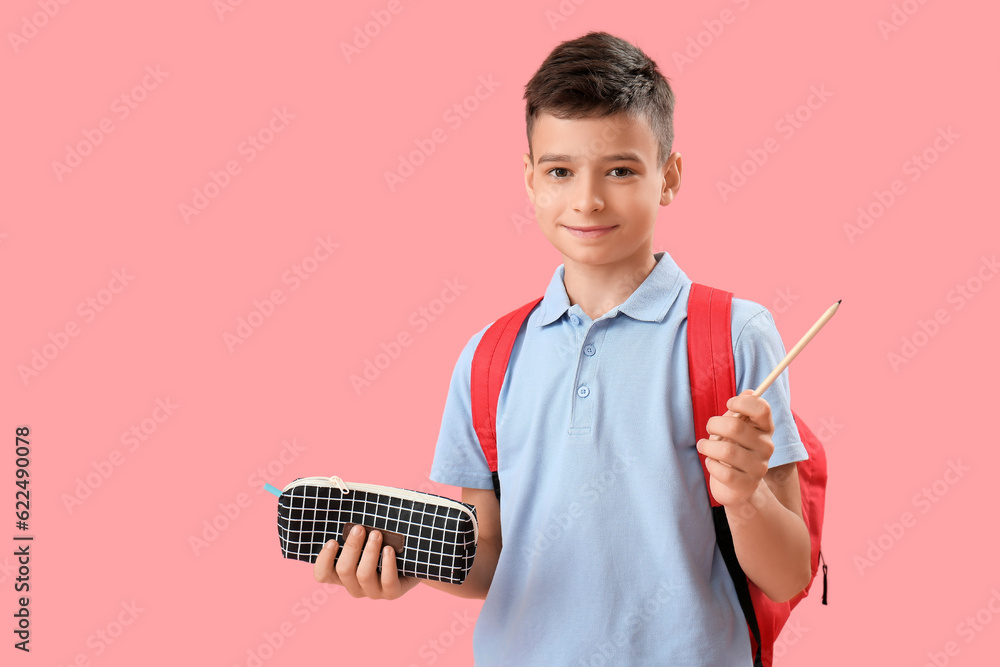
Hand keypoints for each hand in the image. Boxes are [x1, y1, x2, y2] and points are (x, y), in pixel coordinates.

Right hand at [313, 524, 420, 599]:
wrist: (413, 558)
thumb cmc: (384, 542)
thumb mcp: (367, 537)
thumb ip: (355, 531)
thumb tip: (349, 509)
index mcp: (343, 574)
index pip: (322, 574)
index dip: (324, 560)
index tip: (333, 540)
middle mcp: (355, 586)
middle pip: (344, 570)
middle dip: (351, 547)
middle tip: (359, 528)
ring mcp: (373, 592)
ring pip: (364, 575)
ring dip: (369, 552)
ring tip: (377, 534)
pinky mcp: (392, 593)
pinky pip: (387, 581)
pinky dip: (387, 564)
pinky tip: (389, 549)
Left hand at [696, 389, 774, 507]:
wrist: (736, 486)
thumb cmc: (732, 449)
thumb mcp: (735, 429)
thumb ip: (739, 412)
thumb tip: (749, 392)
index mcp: (765, 429)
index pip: (762, 409)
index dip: (742, 402)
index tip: (729, 404)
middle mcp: (767, 447)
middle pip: (736, 427)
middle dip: (714, 424)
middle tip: (709, 429)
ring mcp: (759, 467)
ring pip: (726, 450)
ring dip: (707, 446)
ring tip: (704, 446)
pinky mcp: (747, 485)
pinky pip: (723, 471)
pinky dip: (711, 464)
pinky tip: (711, 462)